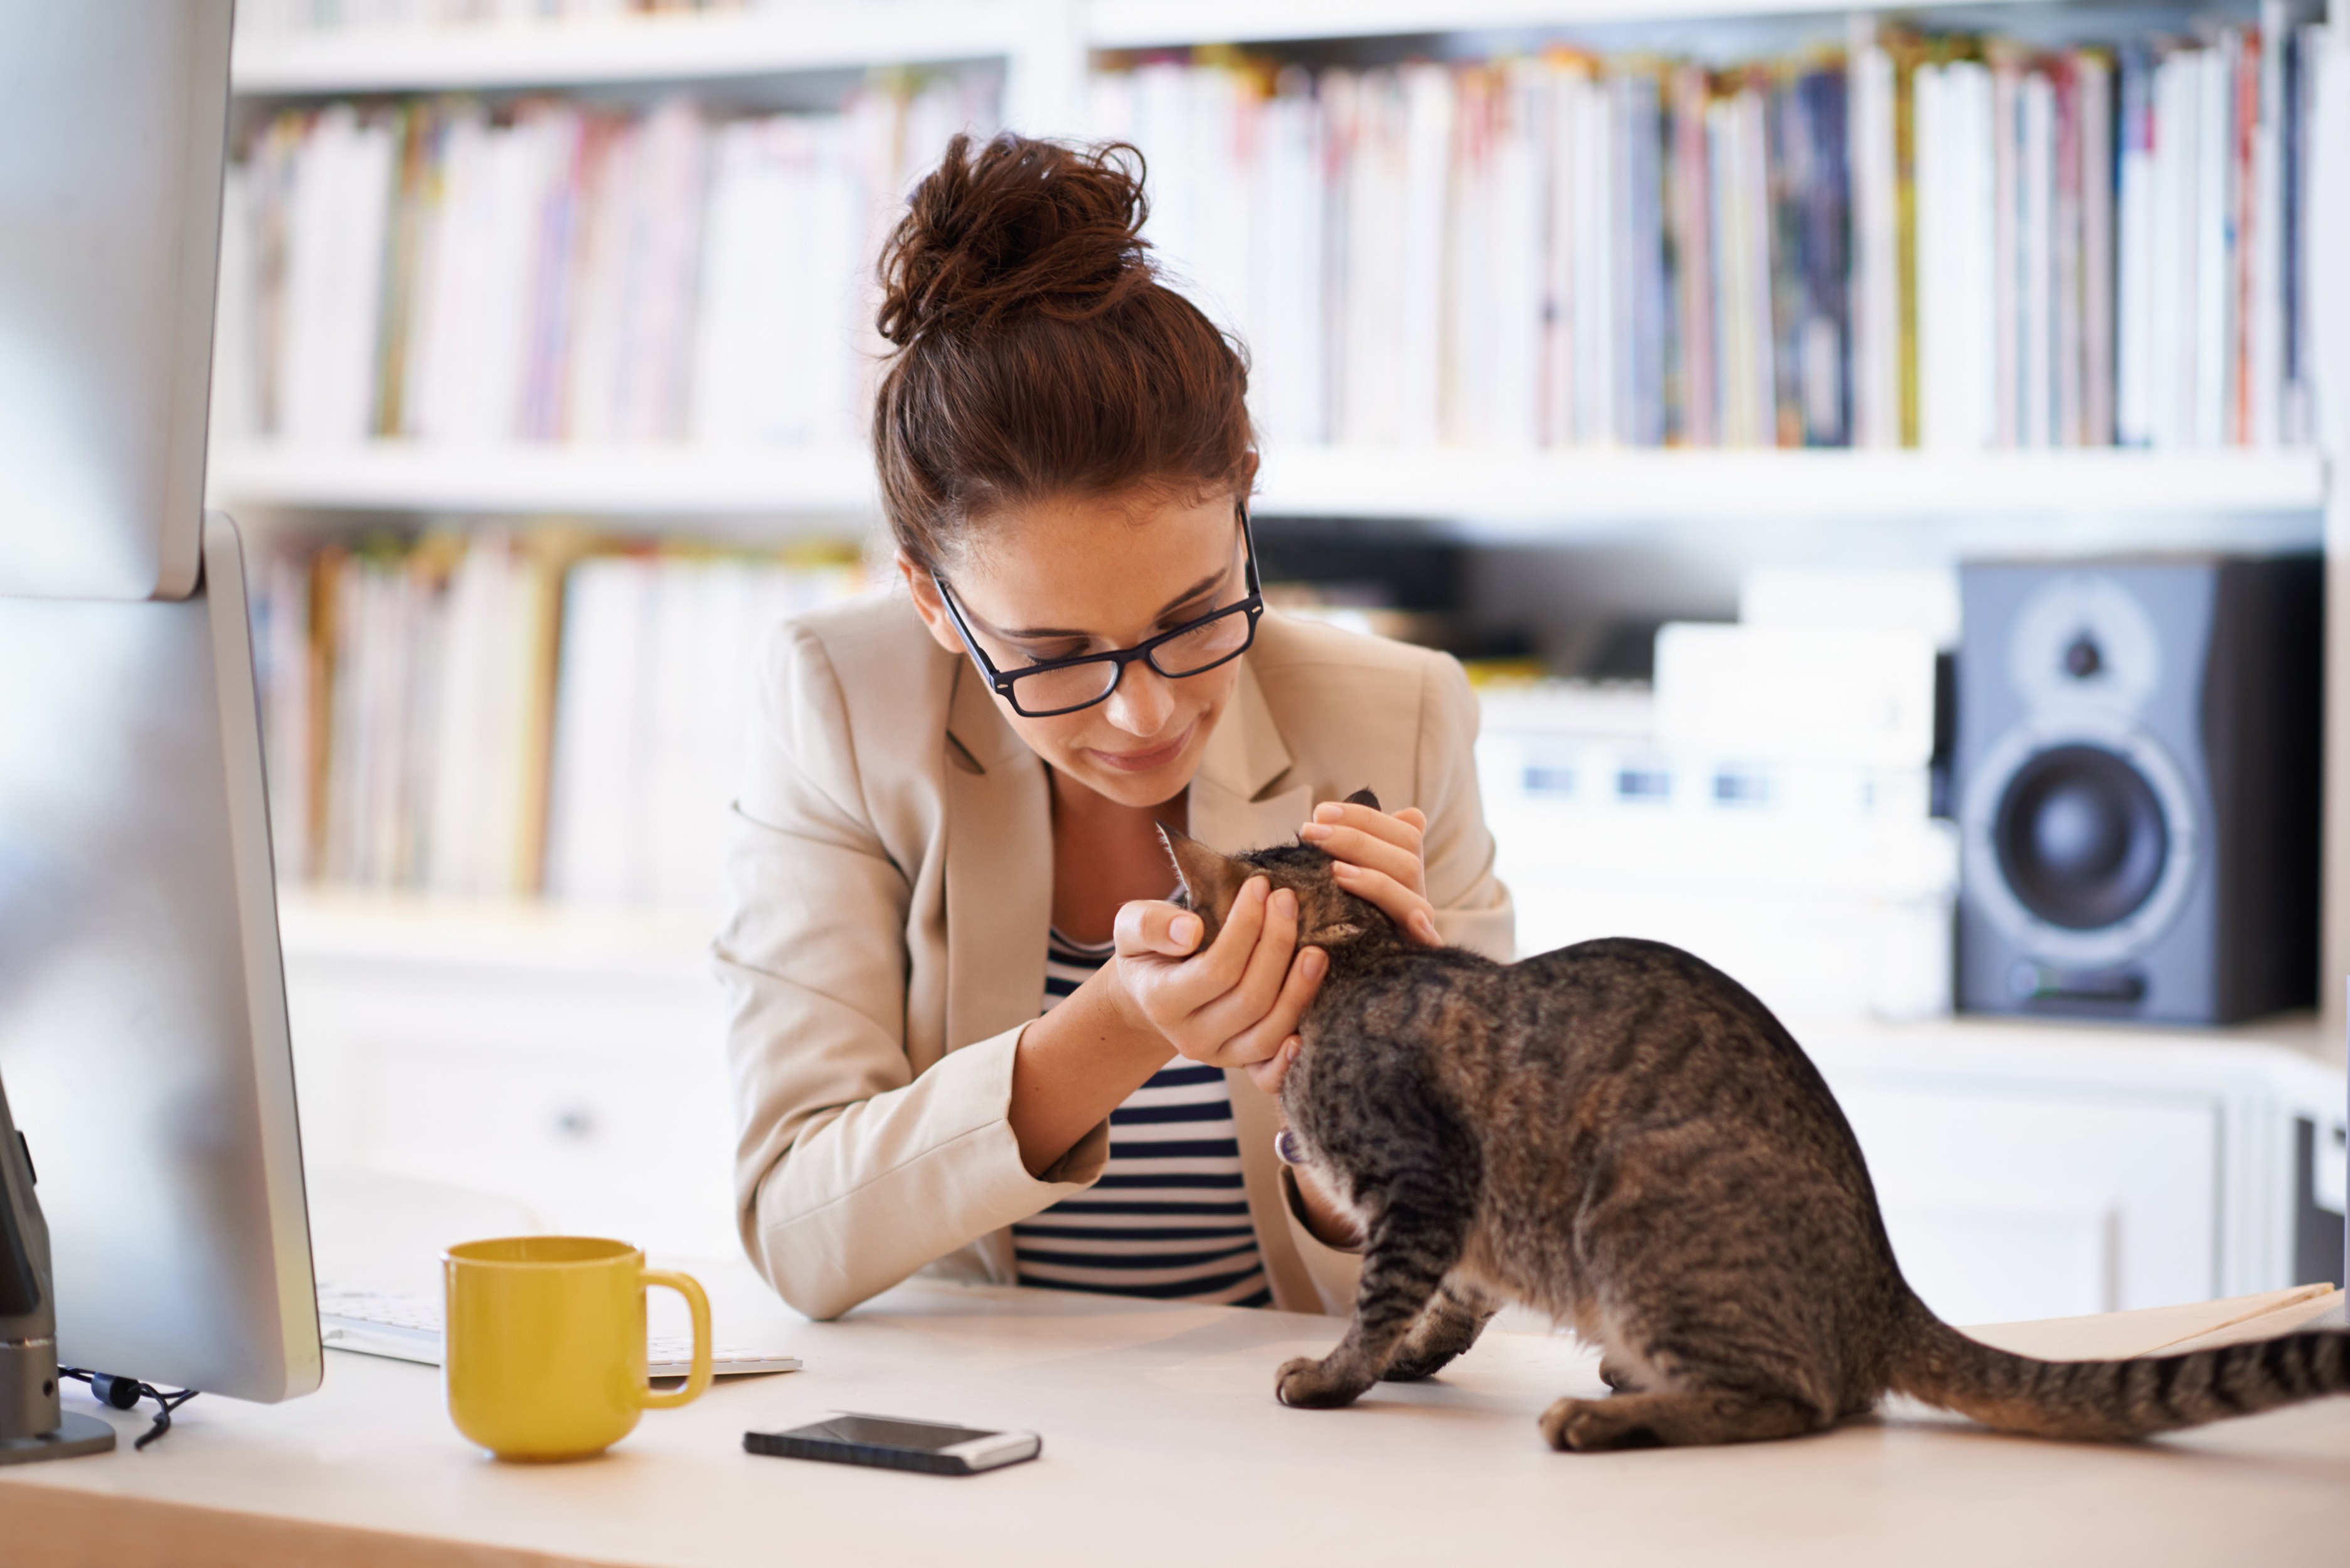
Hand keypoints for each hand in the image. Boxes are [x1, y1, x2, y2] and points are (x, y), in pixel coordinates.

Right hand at [1111, 876, 1327, 1093]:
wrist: (1150, 994)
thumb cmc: (1150, 951)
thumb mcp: (1132, 927)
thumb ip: (1151, 925)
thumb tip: (1191, 931)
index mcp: (1162, 1000)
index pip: (1217, 969)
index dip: (1245, 927)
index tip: (1260, 886)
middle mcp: (1190, 1037)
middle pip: (1250, 999)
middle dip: (1277, 947)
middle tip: (1288, 902)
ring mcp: (1218, 1056)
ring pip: (1268, 1034)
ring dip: (1299, 991)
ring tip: (1316, 950)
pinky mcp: (1240, 1065)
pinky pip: (1270, 1075)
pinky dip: (1290, 1058)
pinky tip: (1309, 1028)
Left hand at [1299, 800, 1440, 947]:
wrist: (1349, 975)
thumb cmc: (1335, 917)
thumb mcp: (1338, 880)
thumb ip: (1341, 852)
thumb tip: (1323, 815)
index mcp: (1404, 870)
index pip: (1403, 831)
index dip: (1363, 818)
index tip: (1320, 812)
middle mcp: (1415, 894)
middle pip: (1407, 861)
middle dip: (1356, 841)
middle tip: (1311, 833)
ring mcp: (1418, 926)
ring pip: (1414, 898)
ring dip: (1375, 882)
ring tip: (1334, 871)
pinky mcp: (1414, 956)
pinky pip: (1431, 944)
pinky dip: (1425, 932)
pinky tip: (1415, 922)